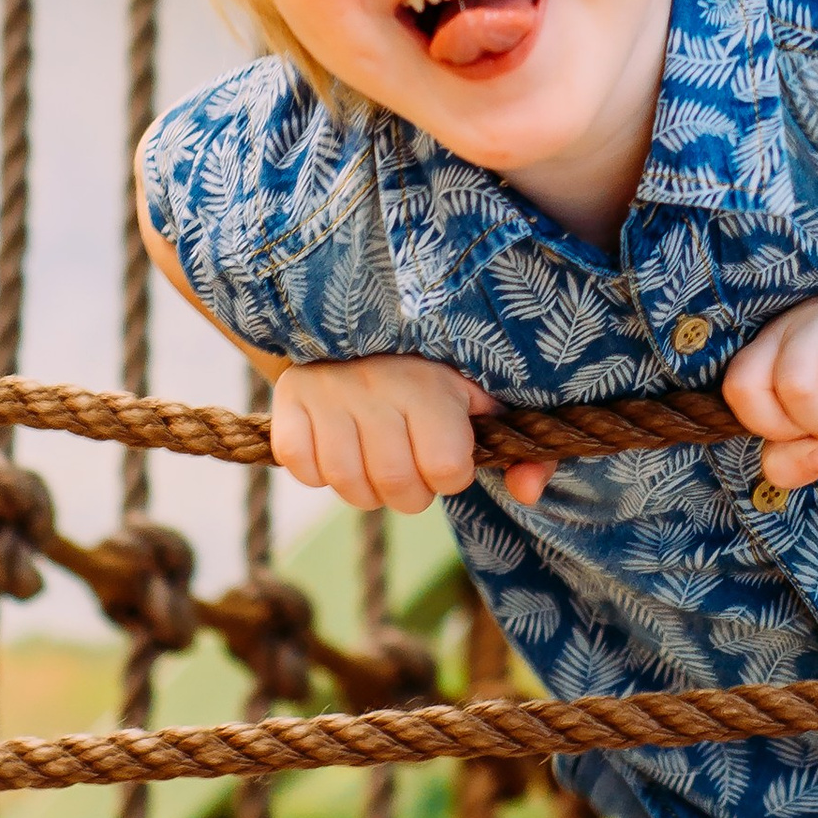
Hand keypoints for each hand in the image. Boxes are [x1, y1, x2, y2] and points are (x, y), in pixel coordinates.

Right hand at [270, 357, 548, 511]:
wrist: (362, 323)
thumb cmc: (437, 375)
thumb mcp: (486, 404)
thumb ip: (524, 452)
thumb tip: (528, 493)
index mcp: (433, 385)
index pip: (447, 469)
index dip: (451, 476)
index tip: (449, 457)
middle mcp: (379, 385)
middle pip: (396, 485)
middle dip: (410, 494)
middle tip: (411, 469)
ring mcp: (328, 392)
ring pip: (345, 482)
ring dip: (364, 490)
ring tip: (375, 463)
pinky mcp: (289, 398)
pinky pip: (299, 466)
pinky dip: (316, 472)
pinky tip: (336, 449)